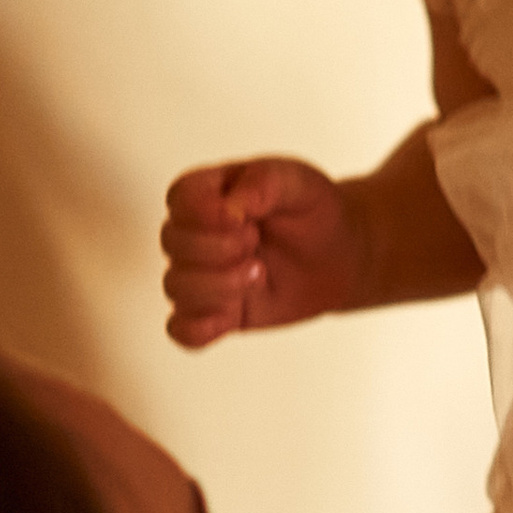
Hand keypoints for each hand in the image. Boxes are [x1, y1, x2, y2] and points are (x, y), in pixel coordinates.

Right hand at [161, 158, 369, 346]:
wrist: (340, 254)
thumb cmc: (310, 210)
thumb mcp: (297, 182)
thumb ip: (262, 184)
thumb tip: (228, 210)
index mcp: (209, 192)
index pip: (179, 198)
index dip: (203, 213)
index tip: (241, 219)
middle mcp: (195, 233)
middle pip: (172, 242)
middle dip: (217, 248)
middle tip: (256, 243)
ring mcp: (203, 276)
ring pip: (175, 287)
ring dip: (217, 285)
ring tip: (259, 274)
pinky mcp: (217, 314)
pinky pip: (183, 330)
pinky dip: (195, 329)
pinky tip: (227, 317)